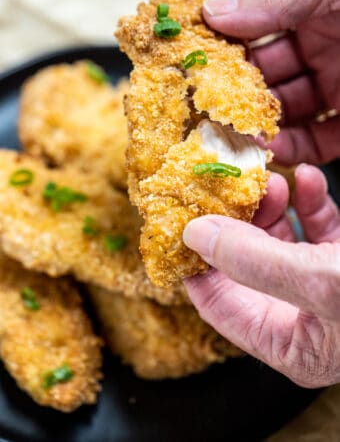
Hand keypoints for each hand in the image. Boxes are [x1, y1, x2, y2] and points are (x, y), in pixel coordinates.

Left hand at [183, 165, 339, 387]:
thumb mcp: (322, 283)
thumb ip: (254, 262)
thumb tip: (194, 236)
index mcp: (285, 341)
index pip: (216, 301)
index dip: (194, 261)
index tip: (180, 220)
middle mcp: (299, 316)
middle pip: (242, 264)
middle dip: (235, 223)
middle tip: (227, 190)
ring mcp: (322, 286)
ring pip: (276, 241)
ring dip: (270, 207)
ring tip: (270, 181)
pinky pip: (315, 229)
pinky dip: (308, 202)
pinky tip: (305, 179)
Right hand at [203, 0, 339, 165]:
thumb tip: (213, 12)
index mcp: (312, 12)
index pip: (255, 36)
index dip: (226, 54)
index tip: (198, 73)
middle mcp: (322, 51)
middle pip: (267, 81)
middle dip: (239, 100)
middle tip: (210, 116)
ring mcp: (338, 89)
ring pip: (288, 116)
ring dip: (262, 129)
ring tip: (238, 140)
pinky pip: (317, 141)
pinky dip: (294, 149)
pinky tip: (273, 152)